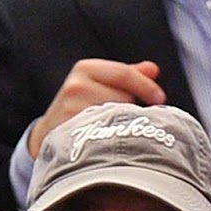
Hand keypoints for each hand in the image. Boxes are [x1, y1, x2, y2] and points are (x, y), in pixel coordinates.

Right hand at [27, 59, 165, 157]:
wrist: (50, 133)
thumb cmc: (83, 106)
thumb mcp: (102, 84)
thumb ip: (128, 76)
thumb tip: (153, 69)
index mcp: (85, 69)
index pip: (124, 74)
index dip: (147, 87)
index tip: (160, 99)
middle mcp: (76, 87)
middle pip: (124, 98)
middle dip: (131, 109)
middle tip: (124, 119)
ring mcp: (72, 111)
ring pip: (116, 117)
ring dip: (122, 125)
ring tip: (112, 129)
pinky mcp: (71, 134)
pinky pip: (105, 137)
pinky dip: (113, 140)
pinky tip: (109, 142)